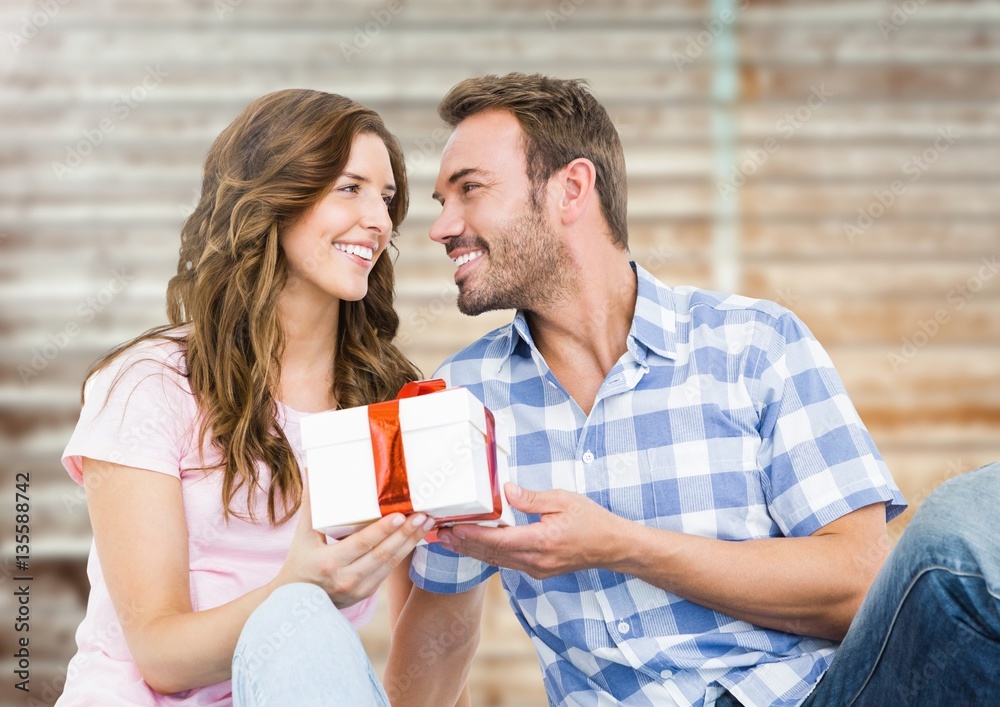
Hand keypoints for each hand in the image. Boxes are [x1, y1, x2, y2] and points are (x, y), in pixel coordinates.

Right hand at [277, 484, 433, 607]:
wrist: (297, 602)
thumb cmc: (300, 563)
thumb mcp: (303, 536)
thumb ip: (311, 504)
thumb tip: (313, 471)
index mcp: (329, 562)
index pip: (361, 544)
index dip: (381, 531)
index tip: (399, 515)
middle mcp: (346, 578)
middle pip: (382, 555)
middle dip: (405, 534)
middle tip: (423, 515)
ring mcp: (359, 589)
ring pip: (390, 564)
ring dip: (410, 542)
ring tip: (426, 523)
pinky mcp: (368, 592)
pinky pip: (389, 569)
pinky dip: (403, 552)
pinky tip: (415, 537)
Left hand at [436, 483, 626, 578]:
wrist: (612, 547)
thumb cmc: (591, 521)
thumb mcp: (563, 500)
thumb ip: (532, 498)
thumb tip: (506, 491)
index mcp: (541, 541)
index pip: (499, 540)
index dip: (473, 535)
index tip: (453, 528)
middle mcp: (536, 560)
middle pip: (491, 554)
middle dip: (463, 544)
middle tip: (438, 534)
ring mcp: (536, 569)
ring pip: (496, 561)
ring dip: (471, 551)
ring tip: (448, 542)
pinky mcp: (538, 570)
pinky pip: (507, 563)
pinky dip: (488, 554)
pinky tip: (474, 547)